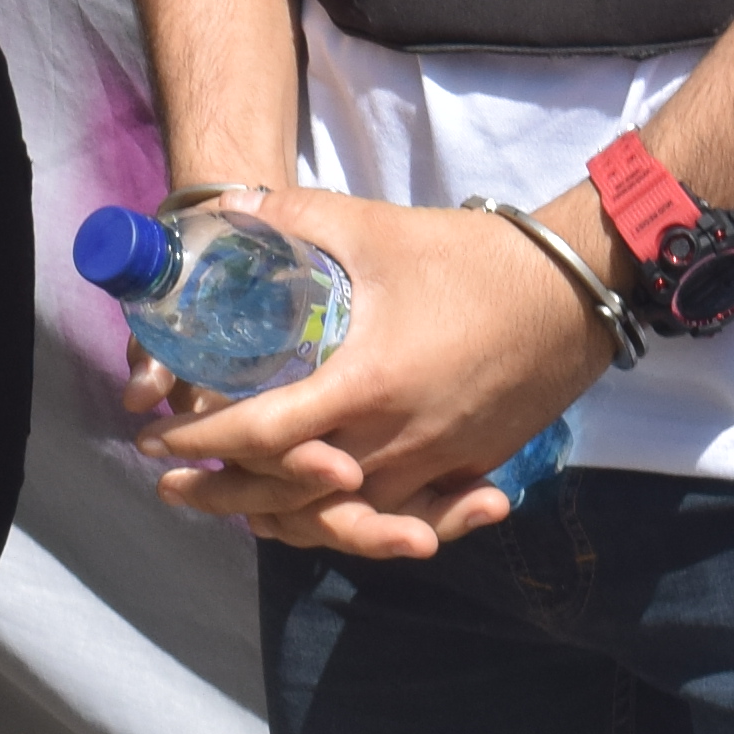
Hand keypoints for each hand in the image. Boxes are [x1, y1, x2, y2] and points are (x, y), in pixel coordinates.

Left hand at [139, 185, 608, 560]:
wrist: (576, 292)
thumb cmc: (474, 257)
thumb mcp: (377, 228)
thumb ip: (295, 218)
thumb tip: (226, 207)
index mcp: (368, 382)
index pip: (263, 433)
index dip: (202, 441)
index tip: (157, 438)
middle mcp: (397, 439)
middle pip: (290, 496)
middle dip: (221, 495)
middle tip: (169, 485)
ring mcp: (434, 465)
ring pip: (339, 519)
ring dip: (277, 519)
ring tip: (231, 509)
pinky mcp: (463, 471)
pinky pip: (393, 518)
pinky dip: (345, 525)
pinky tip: (314, 516)